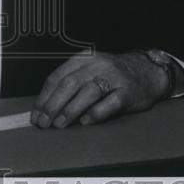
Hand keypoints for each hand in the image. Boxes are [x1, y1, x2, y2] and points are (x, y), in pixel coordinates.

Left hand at [32, 50, 170, 128]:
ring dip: (70, 110)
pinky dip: (96, 113)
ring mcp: (114, 77)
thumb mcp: (90, 69)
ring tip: (59, 124)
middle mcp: (98, 65)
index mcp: (84, 58)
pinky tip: (85, 121)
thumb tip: (46, 106)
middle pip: (70, 83)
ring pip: (88, 92)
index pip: (58, 76)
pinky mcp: (128, 92)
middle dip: (53, 104)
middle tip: (44, 122)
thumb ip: (70, 83)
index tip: (36, 113)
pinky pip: (110, 103)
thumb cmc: (112, 74)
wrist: (147, 71)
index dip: (44, 96)